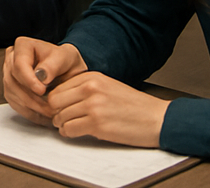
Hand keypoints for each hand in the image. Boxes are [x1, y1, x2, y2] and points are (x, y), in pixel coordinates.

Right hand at [2, 37, 86, 125]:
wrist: (66, 70)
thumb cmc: (65, 61)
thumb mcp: (65, 58)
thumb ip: (52, 65)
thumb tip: (40, 76)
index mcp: (23, 46)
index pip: (18, 64)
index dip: (28, 80)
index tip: (42, 91)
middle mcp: (11, 58)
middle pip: (13, 80)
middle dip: (32, 98)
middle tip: (50, 108)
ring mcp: (9, 74)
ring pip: (12, 94)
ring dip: (31, 107)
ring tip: (51, 113)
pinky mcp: (11, 90)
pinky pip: (15, 104)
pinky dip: (30, 113)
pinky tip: (44, 116)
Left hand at [48, 71, 170, 146]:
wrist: (156, 118)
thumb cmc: (133, 105)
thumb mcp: (106, 86)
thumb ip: (84, 88)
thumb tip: (61, 98)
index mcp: (90, 77)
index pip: (57, 87)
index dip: (54, 100)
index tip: (57, 108)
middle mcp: (89, 88)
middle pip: (54, 101)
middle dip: (54, 112)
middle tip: (60, 119)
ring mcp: (93, 106)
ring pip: (60, 116)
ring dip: (61, 124)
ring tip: (69, 126)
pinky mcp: (97, 124)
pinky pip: (69, 129)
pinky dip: (68, 133)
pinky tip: (74, 132)